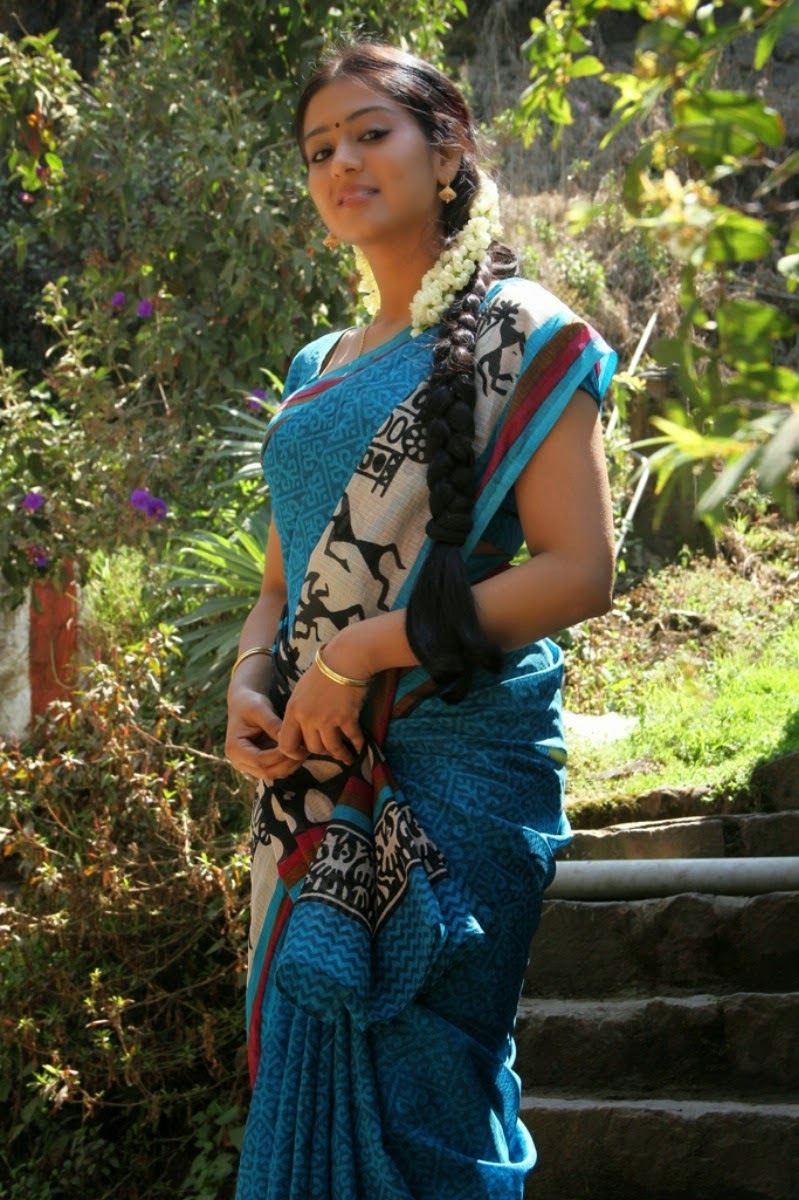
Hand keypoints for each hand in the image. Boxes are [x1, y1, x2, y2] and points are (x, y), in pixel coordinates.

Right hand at [225, 684, 305, 779]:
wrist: (245, 703)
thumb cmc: (250, 703)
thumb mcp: (260, 709)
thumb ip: (272, 725)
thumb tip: (287, 739)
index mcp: (234, 749)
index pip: (259, 761)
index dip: (279, 756)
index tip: (295, 744)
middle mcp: (239, 762)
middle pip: (267, 772)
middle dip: (288, 763)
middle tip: (304, 750)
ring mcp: (250, 765)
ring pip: (274, 773)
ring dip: (291, 765)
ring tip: (305, 750)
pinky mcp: (260, 764)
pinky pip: (277, 768)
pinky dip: (289, 763)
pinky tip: (300, 750)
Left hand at [277, 646, 367, 764]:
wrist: (346, 658)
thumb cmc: (324, 670)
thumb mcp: (302, 689)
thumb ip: (299, 710)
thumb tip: (302, 727)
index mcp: (293, 710)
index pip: (286, 743)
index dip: (294, 753)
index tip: (304, 753)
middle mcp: (308, 718)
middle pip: (311, 747)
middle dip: (321, 752)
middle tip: (328, 751)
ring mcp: (327, 719)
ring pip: (331, 748)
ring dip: (340, 755)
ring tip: (346, 757)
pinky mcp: (347, 718)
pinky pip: (352, 739)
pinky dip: (357, 746)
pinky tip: (359, 749)